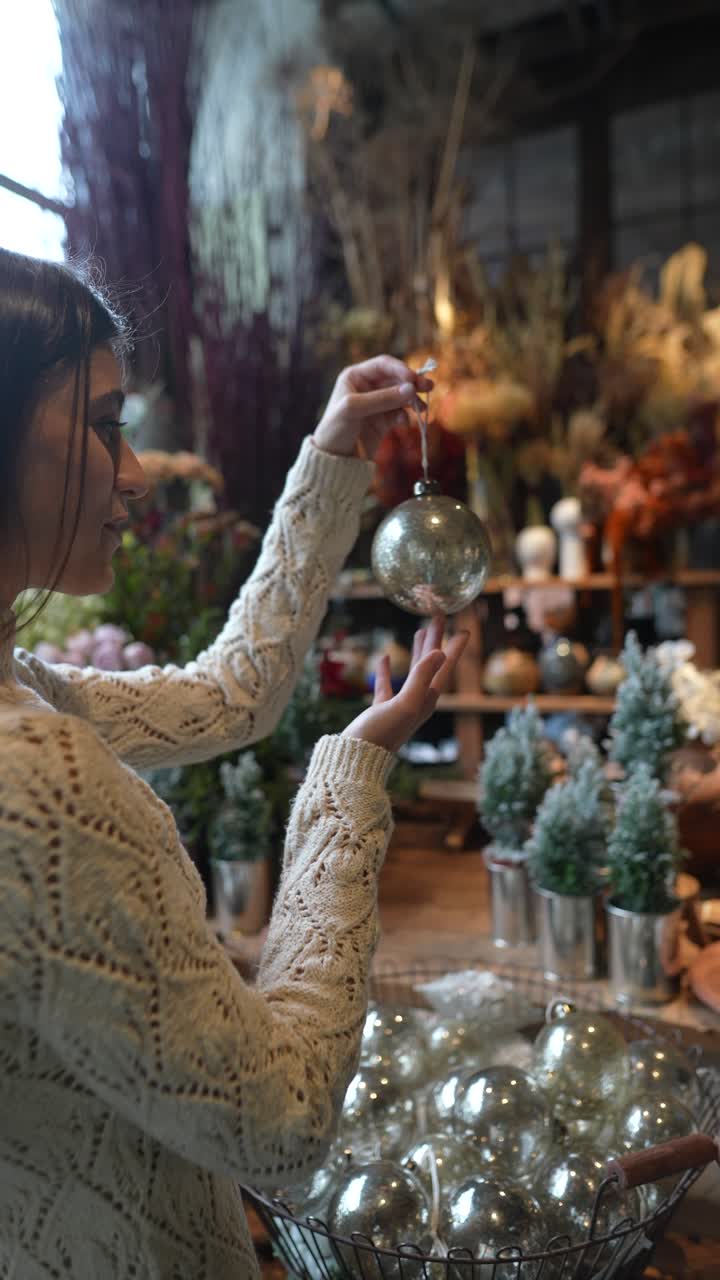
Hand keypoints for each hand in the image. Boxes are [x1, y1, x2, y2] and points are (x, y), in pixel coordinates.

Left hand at [312, 355, 432, 459]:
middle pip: (396, 379)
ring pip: (401, 396)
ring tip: (423, 409)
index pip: (383, 365)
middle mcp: (367, 387)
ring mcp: (377, 404)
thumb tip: (411, 389)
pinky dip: (406, 416)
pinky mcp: (384, 421)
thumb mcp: (355, 409)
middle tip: (429, 387)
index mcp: (355, 377)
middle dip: (412, 383)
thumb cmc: (336, 429)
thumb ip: (383, 398)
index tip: (414, 379)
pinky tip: (405, 422)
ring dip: (413, 401)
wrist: (333, 460)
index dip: (400, 369)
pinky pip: (400, 413)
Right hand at [342, 616, 468, 754]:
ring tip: (420, 630)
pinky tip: (386, 657)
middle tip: (439, 616)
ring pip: (413, 672)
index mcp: (426, 699)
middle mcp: (418, 702)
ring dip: (418, 652)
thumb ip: (421, 678)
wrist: (357, 759)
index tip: (464, 629)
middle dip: (436, 640)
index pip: (444, 667)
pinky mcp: (382, 710)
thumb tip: (440, 652)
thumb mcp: (405, 704)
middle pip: (431, 665)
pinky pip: (388, 685)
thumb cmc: (381, 734)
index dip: (455, 648)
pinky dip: (387, 670)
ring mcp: (399, 706)